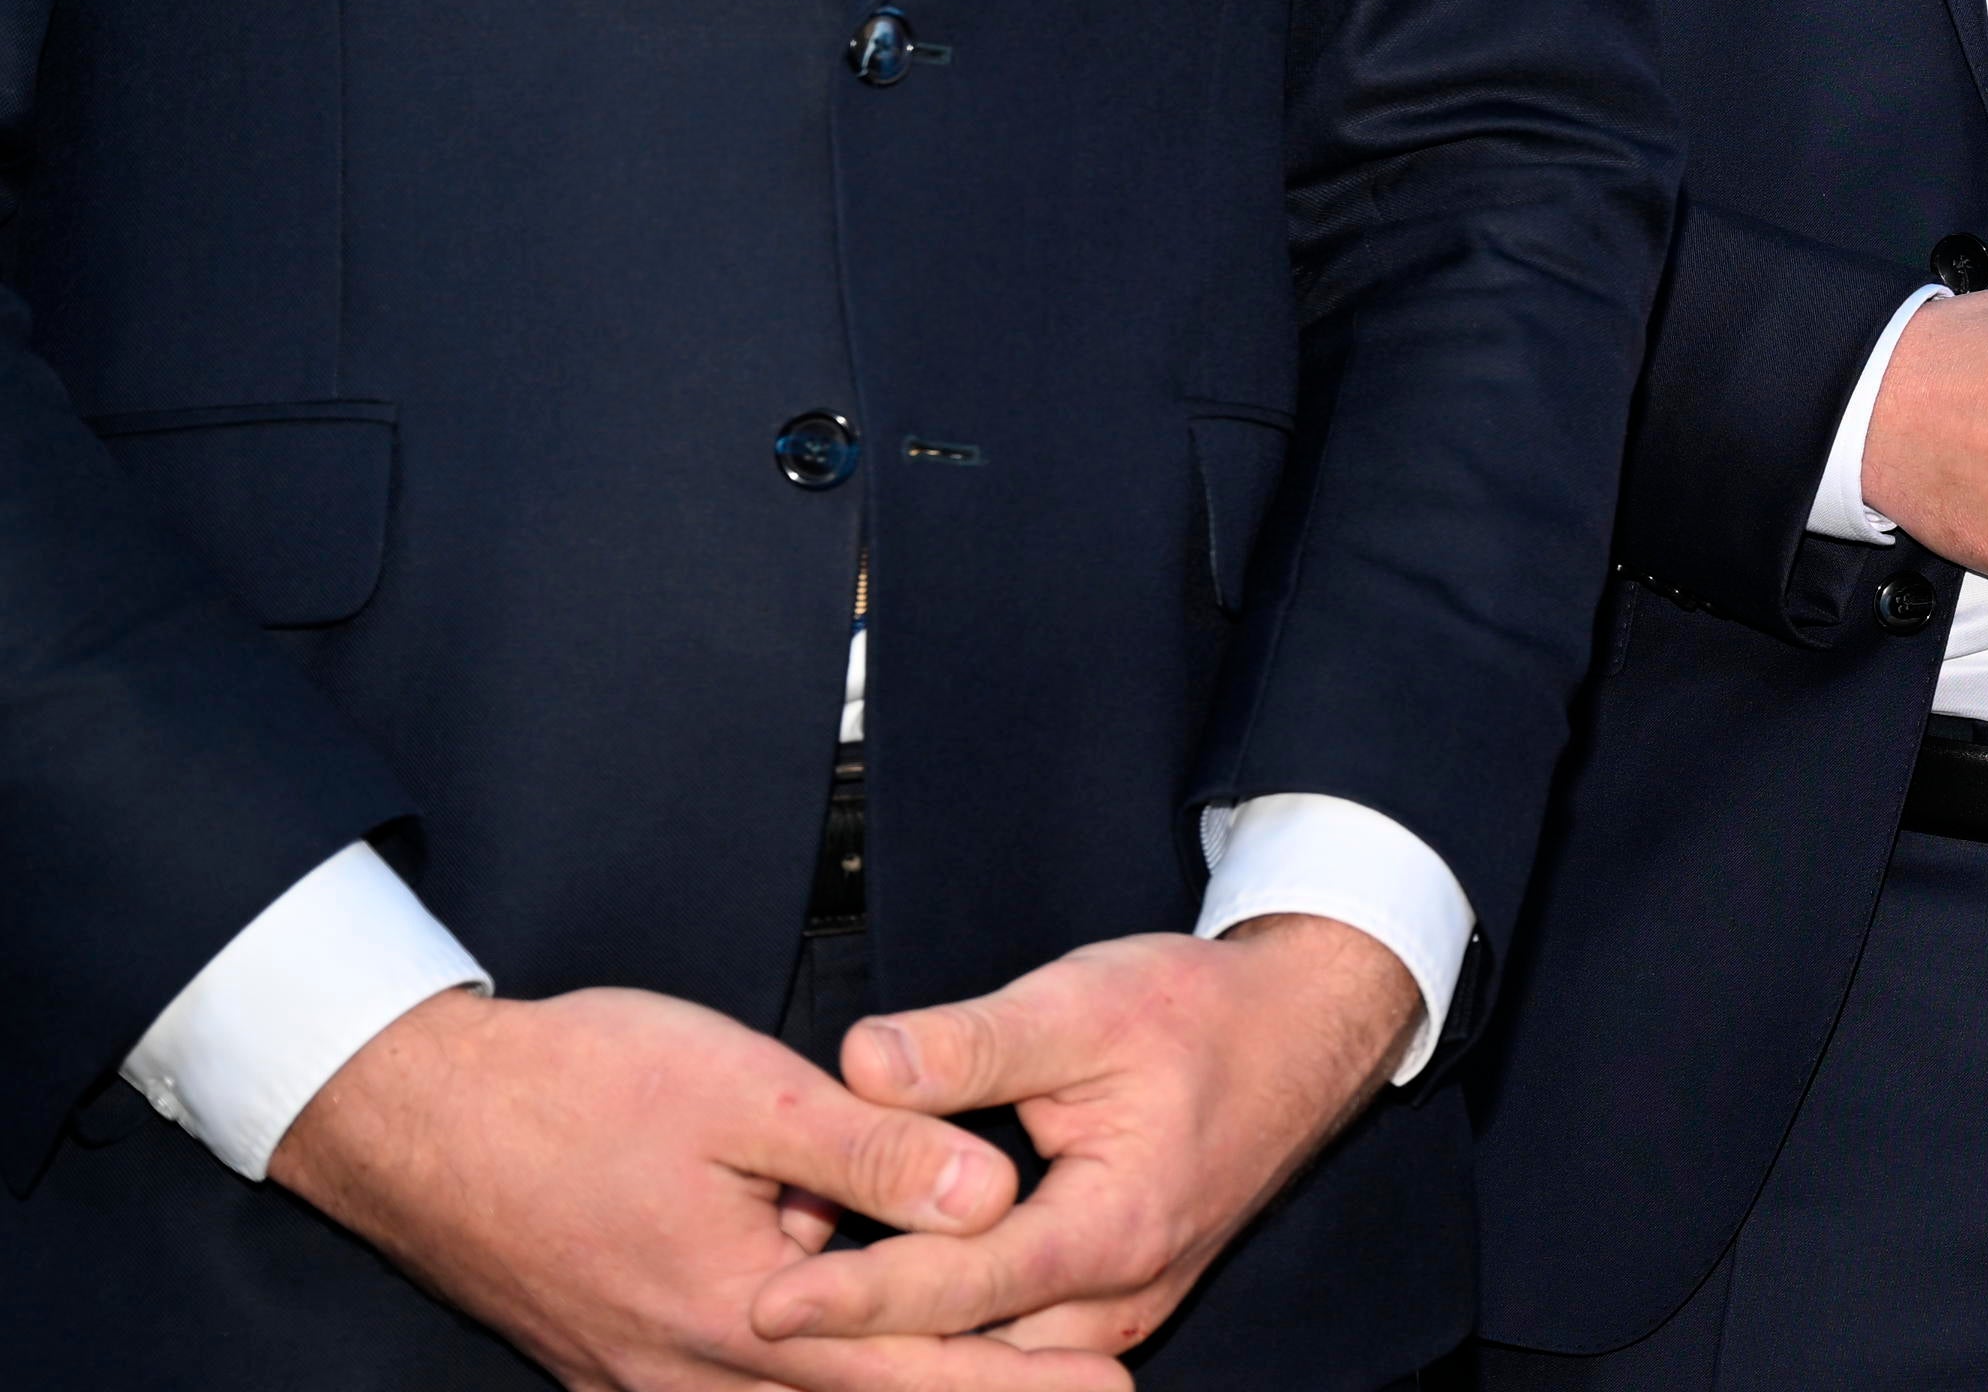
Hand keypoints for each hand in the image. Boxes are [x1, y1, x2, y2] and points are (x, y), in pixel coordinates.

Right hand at [267, 980, 1081, 1391]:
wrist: (415, 1118)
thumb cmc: (573, 1089)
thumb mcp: (745, 1094)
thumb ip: (872, 1151)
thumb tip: (990, 1201)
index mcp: (737, 1314)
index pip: (908, 1367)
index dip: (1014, 1380)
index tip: (1108, 1385)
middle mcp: (693, 1372)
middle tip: (1092, 1389)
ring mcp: (651, 1375)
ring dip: (898, 1382)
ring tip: (1004, 1368)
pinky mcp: (623, 1357)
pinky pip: (741, 1389)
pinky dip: (818, 1371)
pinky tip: (856, 1340)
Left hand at [748, 918, 1414, 1358]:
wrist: (1308, 1030)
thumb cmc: (1203, 1012)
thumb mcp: (1086, 1003)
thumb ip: (971, 1043)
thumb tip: (859, 1062)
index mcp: (1114, 1229)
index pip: (960, 1284)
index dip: (856, 1296)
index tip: (765, 1305)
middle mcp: (1117, 1297)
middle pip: (965, 1352)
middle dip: (861, 1347)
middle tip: (754, 1326)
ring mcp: (1117, 1310)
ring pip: (988, 1361)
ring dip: (900, 1345)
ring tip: (800, 1327)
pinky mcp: (1108, 1303)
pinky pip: (1009, 1342)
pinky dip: (942, 1333)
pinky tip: (873, 1311)